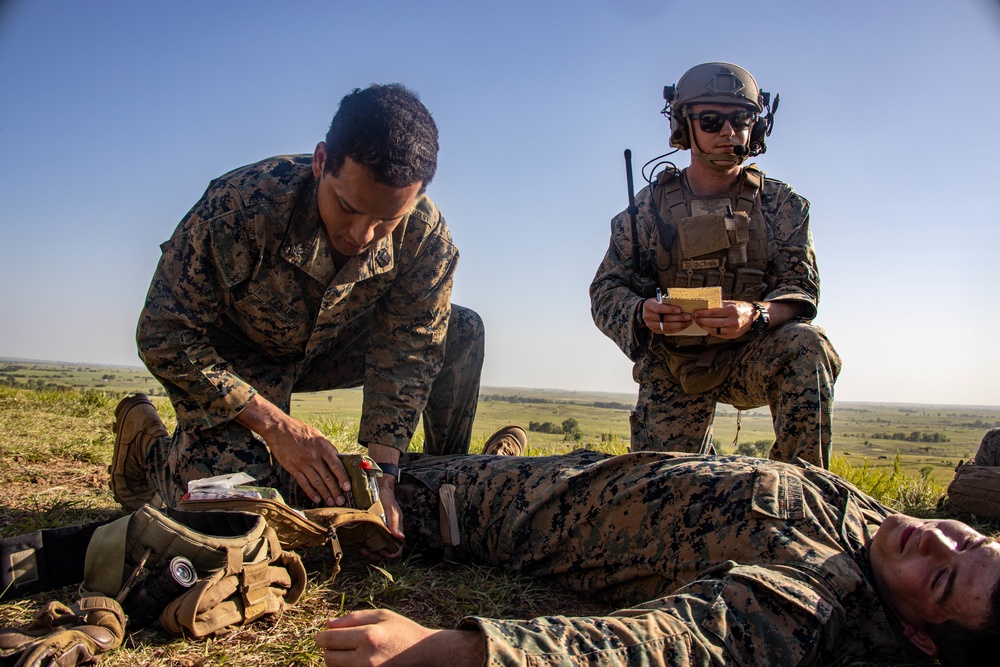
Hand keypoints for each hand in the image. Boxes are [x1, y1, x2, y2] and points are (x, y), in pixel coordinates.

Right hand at [236, 395, 350, 506]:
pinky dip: (310, 492)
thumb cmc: (300, 430)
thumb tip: (338, 459)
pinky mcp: (292, 468)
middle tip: (341, 501)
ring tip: (331, 502)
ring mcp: (302, 463)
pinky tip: (316, 498)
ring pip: (316, 482)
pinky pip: (303, 483)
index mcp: (322, 447)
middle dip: (335, 490)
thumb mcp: (317, 435)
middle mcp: (313, 456)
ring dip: (325, 494)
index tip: (347, 488)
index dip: (343, 478)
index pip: (336, 465)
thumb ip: (328, 448)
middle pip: (327, 477)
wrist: (279, 429)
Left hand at [316, 610, 482, 666]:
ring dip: (336, 660)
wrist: (425, 654)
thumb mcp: (382, 616)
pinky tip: (356, 660)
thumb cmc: (403, 631)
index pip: (330, 639)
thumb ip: (353, 618)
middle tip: (337, 644)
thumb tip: (328, 624)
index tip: (322, 635)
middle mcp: (366, 658)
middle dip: (328, 650)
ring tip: (349, 652)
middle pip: (329, 658)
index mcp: (368, 636)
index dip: (321, 637)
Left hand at [360, 475, 404, 560]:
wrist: (378, 489)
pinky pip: (369, 543)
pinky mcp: (370, 530)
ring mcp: (379, 533)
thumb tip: (400, 537)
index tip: (382, 552)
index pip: (397, 550)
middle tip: (367, 552)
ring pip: (376, 550)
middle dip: (376, 556)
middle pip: (385, 553)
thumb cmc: (387, 499)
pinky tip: (359, 544)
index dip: (390, 554)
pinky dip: (365, 546)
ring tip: (362, 549)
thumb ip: (395, 523)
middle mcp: (388, 535)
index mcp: (395, 532)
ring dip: (370, 553)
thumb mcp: (392, 510)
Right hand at [640, 298, 691, 334]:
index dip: (669, 309)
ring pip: (667, 326)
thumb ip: (666, 302)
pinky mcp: (656, 330)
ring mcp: (651, 325)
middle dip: (678, 318)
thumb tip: (681, 303)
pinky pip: (667, 331)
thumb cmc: (655, 303)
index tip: (679, 309)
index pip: (659, 308)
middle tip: (688, 316)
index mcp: (648, 306)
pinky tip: (683, 326)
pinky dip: (676, 329)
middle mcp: (648, 316)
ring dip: (679, 325)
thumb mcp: (658, 299)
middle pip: (665, 319)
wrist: (645, 311)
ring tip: (688, 322)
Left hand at [693, 300, 755, 338]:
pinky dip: (710, 331)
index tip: (696, 312)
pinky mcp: (731, 336)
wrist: (753, 317)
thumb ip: (719, 305)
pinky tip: (706, 327)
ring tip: (699, 322)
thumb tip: (705, 306)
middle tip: (695, 317)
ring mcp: (732, 330)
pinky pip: (717, 334)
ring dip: (704, 326)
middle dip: (701, 320)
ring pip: (713, 330)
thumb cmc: (741, 308)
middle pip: (712, 322)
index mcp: (732, 310)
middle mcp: (733, 321)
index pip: (713, 312)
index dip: (703, 313)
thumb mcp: (731, 303)